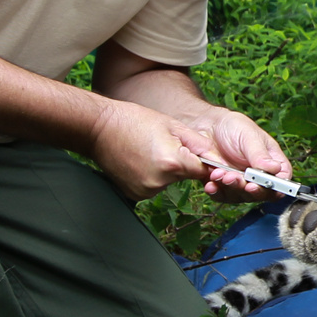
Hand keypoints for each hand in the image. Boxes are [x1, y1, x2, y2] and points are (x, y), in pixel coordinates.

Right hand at [88, 100, 226, 200]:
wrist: (99, 128)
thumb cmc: (135, 121)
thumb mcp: (173, 126)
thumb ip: (198, 144)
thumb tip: (217, 158)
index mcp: (172, 163)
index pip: (202, 171)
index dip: (202, 162)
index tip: (198, 155)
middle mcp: (159, 182)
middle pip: (184, 176)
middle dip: (180, 163)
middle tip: (162, 145)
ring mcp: (145, 191)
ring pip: (169, 182)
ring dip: (165, 171)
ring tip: (147, 151)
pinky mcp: (135, 195)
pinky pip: (153, 186)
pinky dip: (151, 176)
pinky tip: (139, 161)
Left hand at [193, 109, 292, 202]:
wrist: (209, 126)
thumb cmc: (235, 127)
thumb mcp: (250, 136)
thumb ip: (261, 155)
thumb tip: (275, 169)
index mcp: (273, 165)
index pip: (281, 182)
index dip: (273, 188)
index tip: (257, 184)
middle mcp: (259, 178)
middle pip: (260, 194)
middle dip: (246, 188)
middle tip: (234, 177)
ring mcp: (242, 184)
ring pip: (241, 196)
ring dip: (230, 187)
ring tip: (219, 173)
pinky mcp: (224, 188)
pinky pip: (222, 196)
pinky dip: (216, 191)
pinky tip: (211, 183)